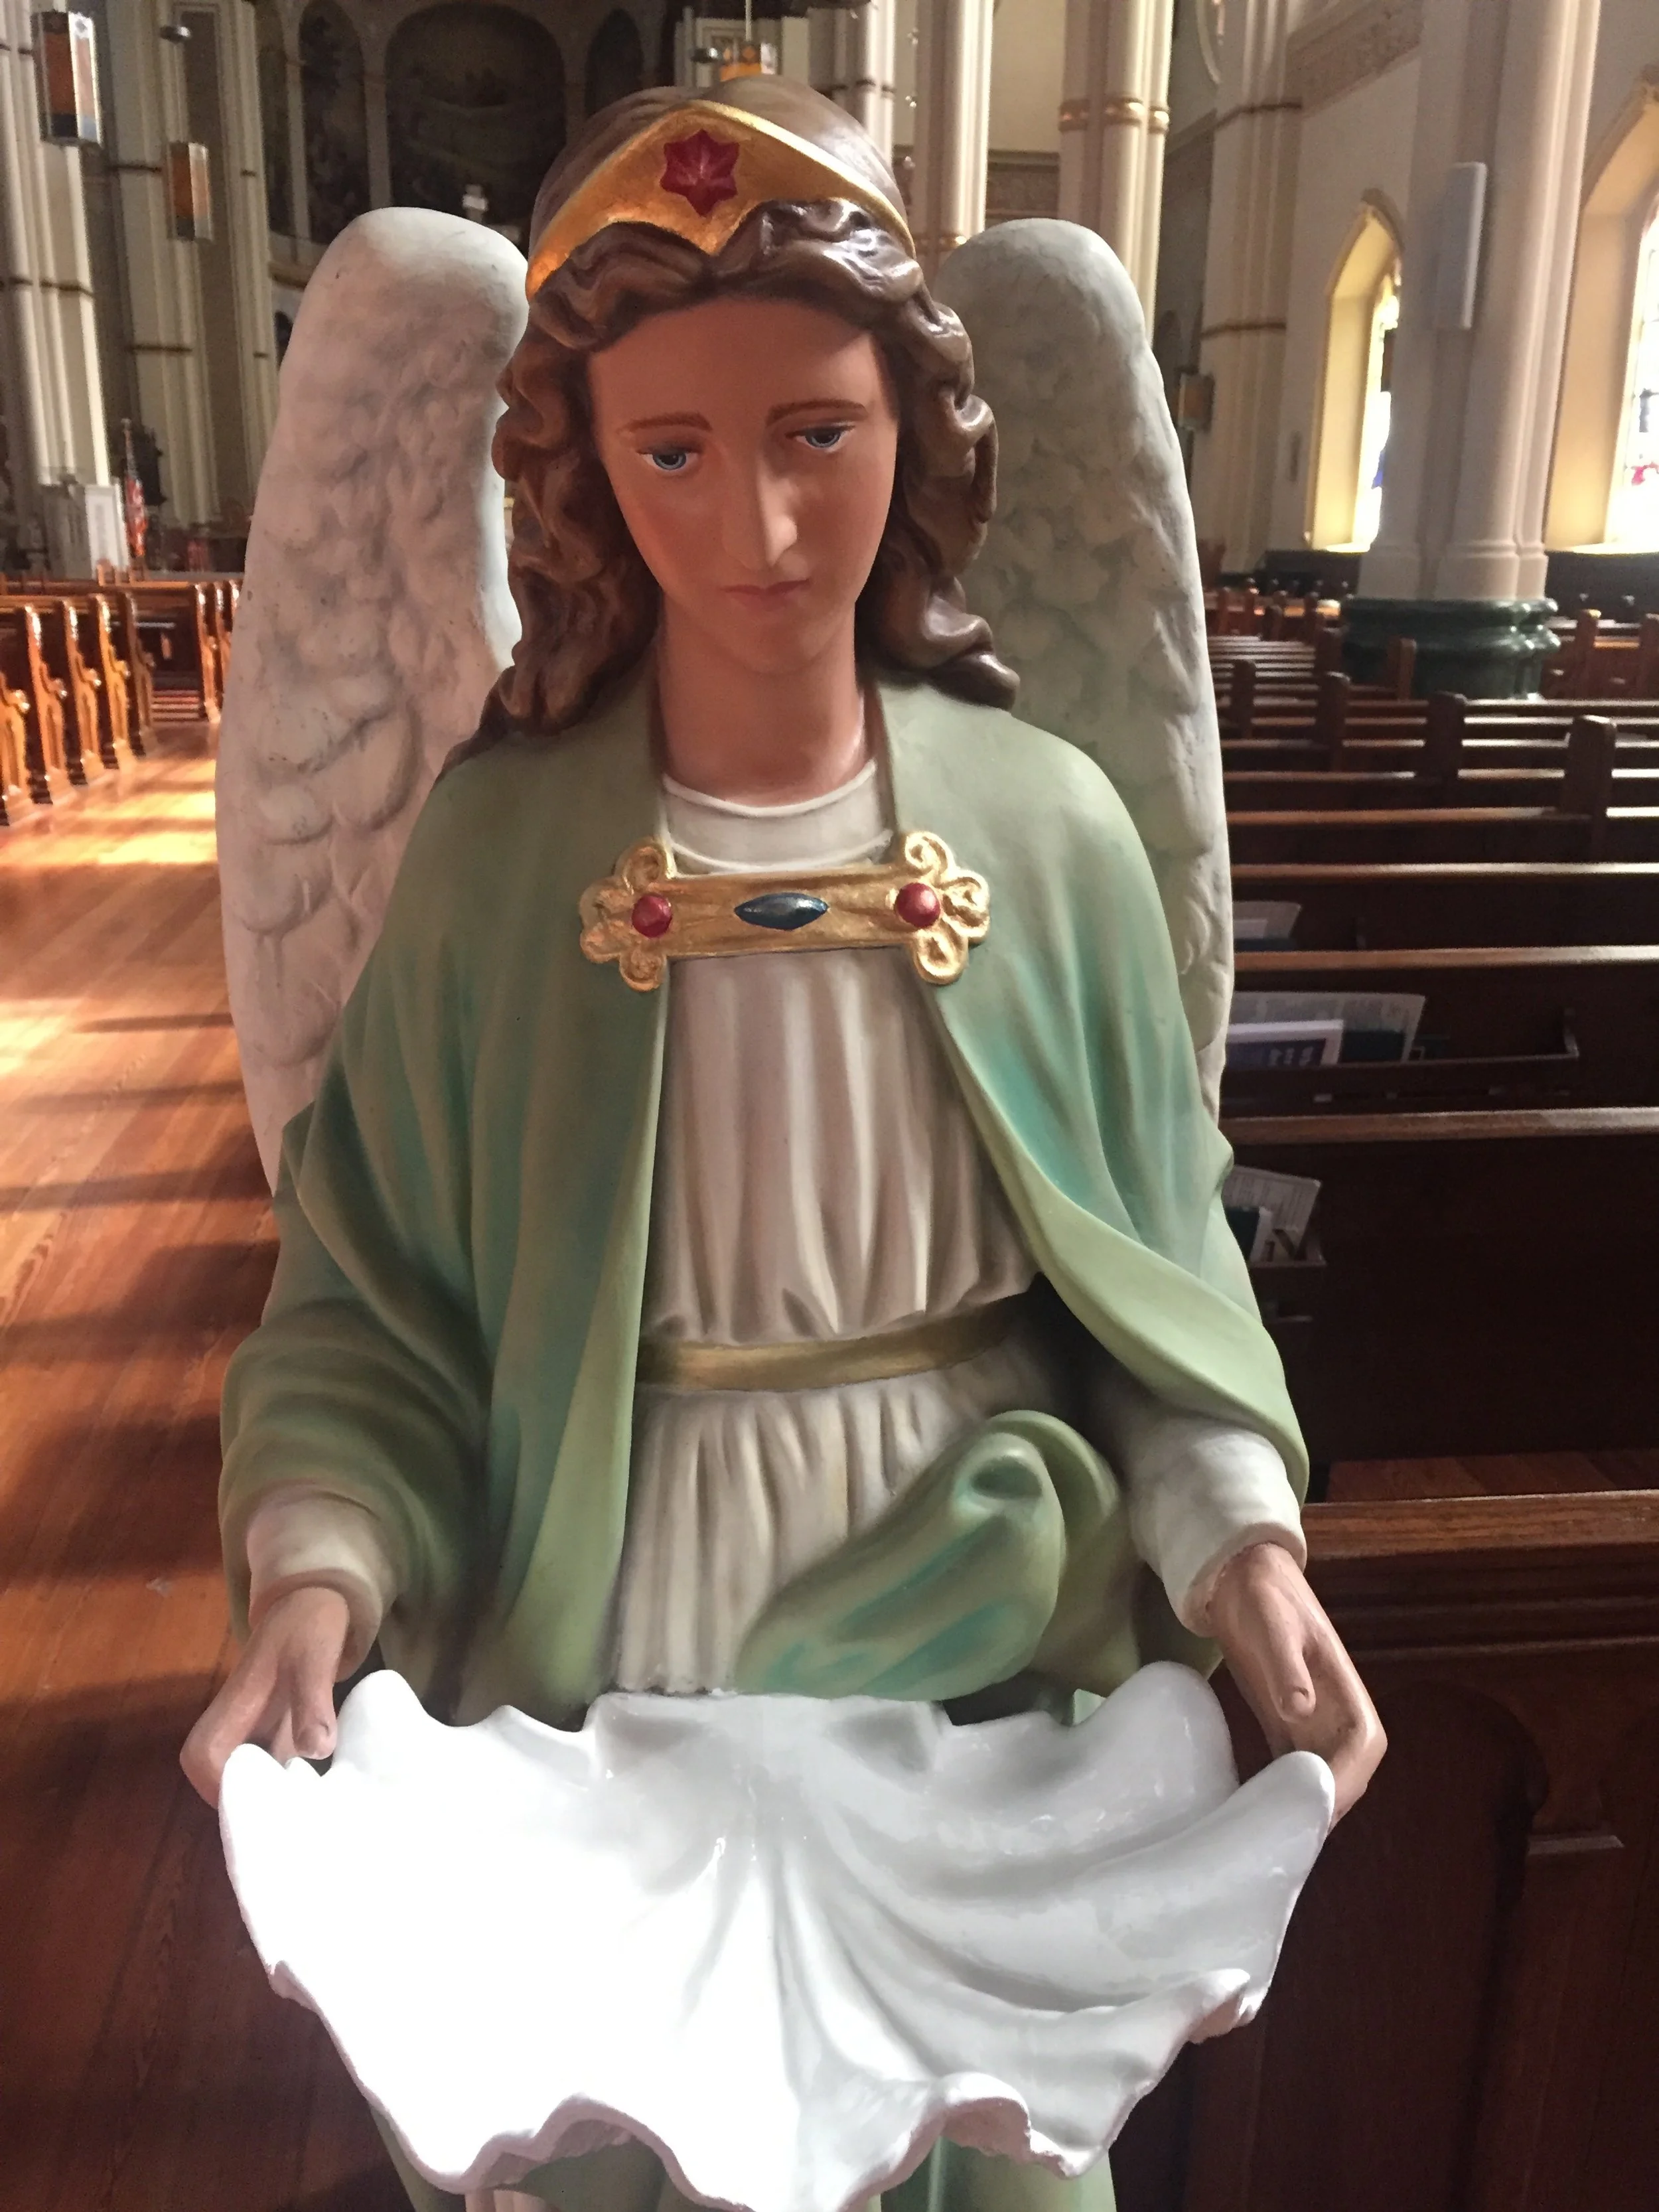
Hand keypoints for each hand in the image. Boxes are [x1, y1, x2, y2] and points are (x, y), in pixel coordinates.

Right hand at [181, 1583, 353, 1807]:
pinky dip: (288, 1787)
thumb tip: (316, 1750)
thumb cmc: (308, 1627)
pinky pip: (270, 1772)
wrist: (315, 1602)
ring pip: (248, 1782)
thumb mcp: (313, 1659)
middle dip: (254, 1808)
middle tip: (298, 1829)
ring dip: (272, 1802)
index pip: (209, 1766)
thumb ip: (313, 1700)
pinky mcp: (271, 1737)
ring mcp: (250, 1735)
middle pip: (224, 1784)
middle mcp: (231, 1730)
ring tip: (309, 1824)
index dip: (231, 1793)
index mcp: (228, 1712)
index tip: (272, 1812)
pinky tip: (319, 1802)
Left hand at [1207, 1541, 1384, 1821]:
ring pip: (1320, 1781)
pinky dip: (1280, 1796)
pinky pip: (1290, 1772)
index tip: (1319, 1812)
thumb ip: (1288, 1666)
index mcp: (1350, 1693)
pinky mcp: (1285, 1729)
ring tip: (1272, 1842)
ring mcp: (1312, 1726)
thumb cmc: (1264, 1596)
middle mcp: (1337, 1717)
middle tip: (1290, 1843)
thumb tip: (1301, 1711)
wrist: (1241, 1579)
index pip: (1363, 1750)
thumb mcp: (1274, 1625)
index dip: (1346, 1783)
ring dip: (1303, 1809)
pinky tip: (1254, 1818)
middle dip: (1325, 1809)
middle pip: (1345, 1775)